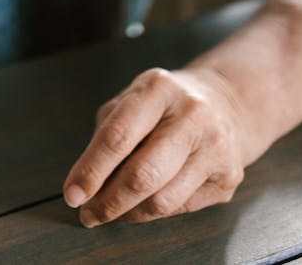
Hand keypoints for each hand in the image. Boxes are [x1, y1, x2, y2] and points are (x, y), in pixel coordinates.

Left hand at [63, 66, 244, 224]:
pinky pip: (181, 208)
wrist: (226, 103)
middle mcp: (191, 115)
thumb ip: (107, 135)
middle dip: (108, 202)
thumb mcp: (132, 100)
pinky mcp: (228, 176)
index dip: (91, 170)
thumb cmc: (166, 104)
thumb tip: (86, 184)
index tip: (72, 194)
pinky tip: (142, 205)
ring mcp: (215, 146)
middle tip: (88, 213)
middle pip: (142, 174)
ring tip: (110, 211)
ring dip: (128, 214)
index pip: (119, 136)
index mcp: (159, 88)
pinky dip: (153, 213)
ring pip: (162, 200)